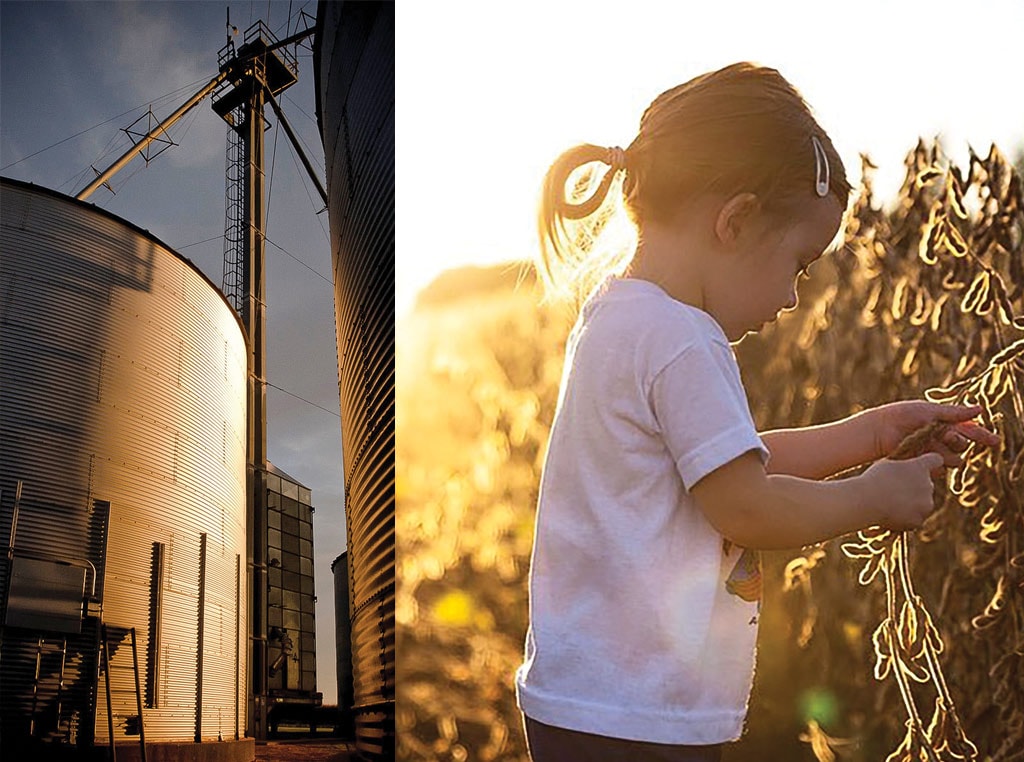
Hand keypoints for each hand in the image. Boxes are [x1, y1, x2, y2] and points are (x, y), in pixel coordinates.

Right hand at [860, 453, 944, 530]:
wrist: (867, 500)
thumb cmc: (873, 479)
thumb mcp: (886, 463)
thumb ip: (901, 464)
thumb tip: (904, 467)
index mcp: (920, 467)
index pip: (936, 460)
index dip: (931, 462)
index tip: (923, 466)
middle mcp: (928, 484)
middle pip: (926, 485)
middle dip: (915, 488)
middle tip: (895, 490)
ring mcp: (926, 504)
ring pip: (922, 503)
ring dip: (911, 504)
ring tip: (890, 503)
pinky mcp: (919, 520)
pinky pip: (914, 518)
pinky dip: (905, 518)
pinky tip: (890, 514)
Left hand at [873, 401, 1000, 468]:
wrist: (880, 431)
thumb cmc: (902, 415)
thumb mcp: (929, 410)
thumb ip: (955, 412)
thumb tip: (980, 409)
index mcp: (944, 423)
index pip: (969, 430)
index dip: (983, 436)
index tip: (994, 441)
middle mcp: (941, 438)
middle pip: (962, 445)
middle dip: (957, 440)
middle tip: (945, 435)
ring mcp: (933, 452)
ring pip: (953, 459)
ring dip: (946, 452)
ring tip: (930, 444)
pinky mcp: (924, 464)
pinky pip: (939, 469)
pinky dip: (933, 462)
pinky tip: (921, 455)